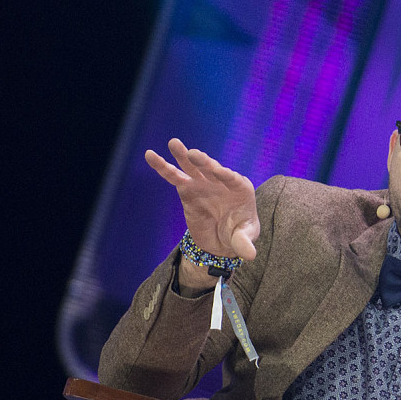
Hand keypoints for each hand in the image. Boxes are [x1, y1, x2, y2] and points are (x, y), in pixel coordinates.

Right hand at [144, 138, 259, 266]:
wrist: (221, 240)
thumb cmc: (238, 234)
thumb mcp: (243, 239)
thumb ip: (244, 243)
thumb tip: (249, 255)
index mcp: (240, 189)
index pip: (233, 179)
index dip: (226, 175)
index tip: (218, 170)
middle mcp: (221, 181)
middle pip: (212, 169)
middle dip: (204, 162)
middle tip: (194, 154)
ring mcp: (203, 183)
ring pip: (192, 168)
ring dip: (183, 156)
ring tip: (174, 143)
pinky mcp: (187, 190)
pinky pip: (174, 177)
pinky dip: (163, 167)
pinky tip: (151, 155)